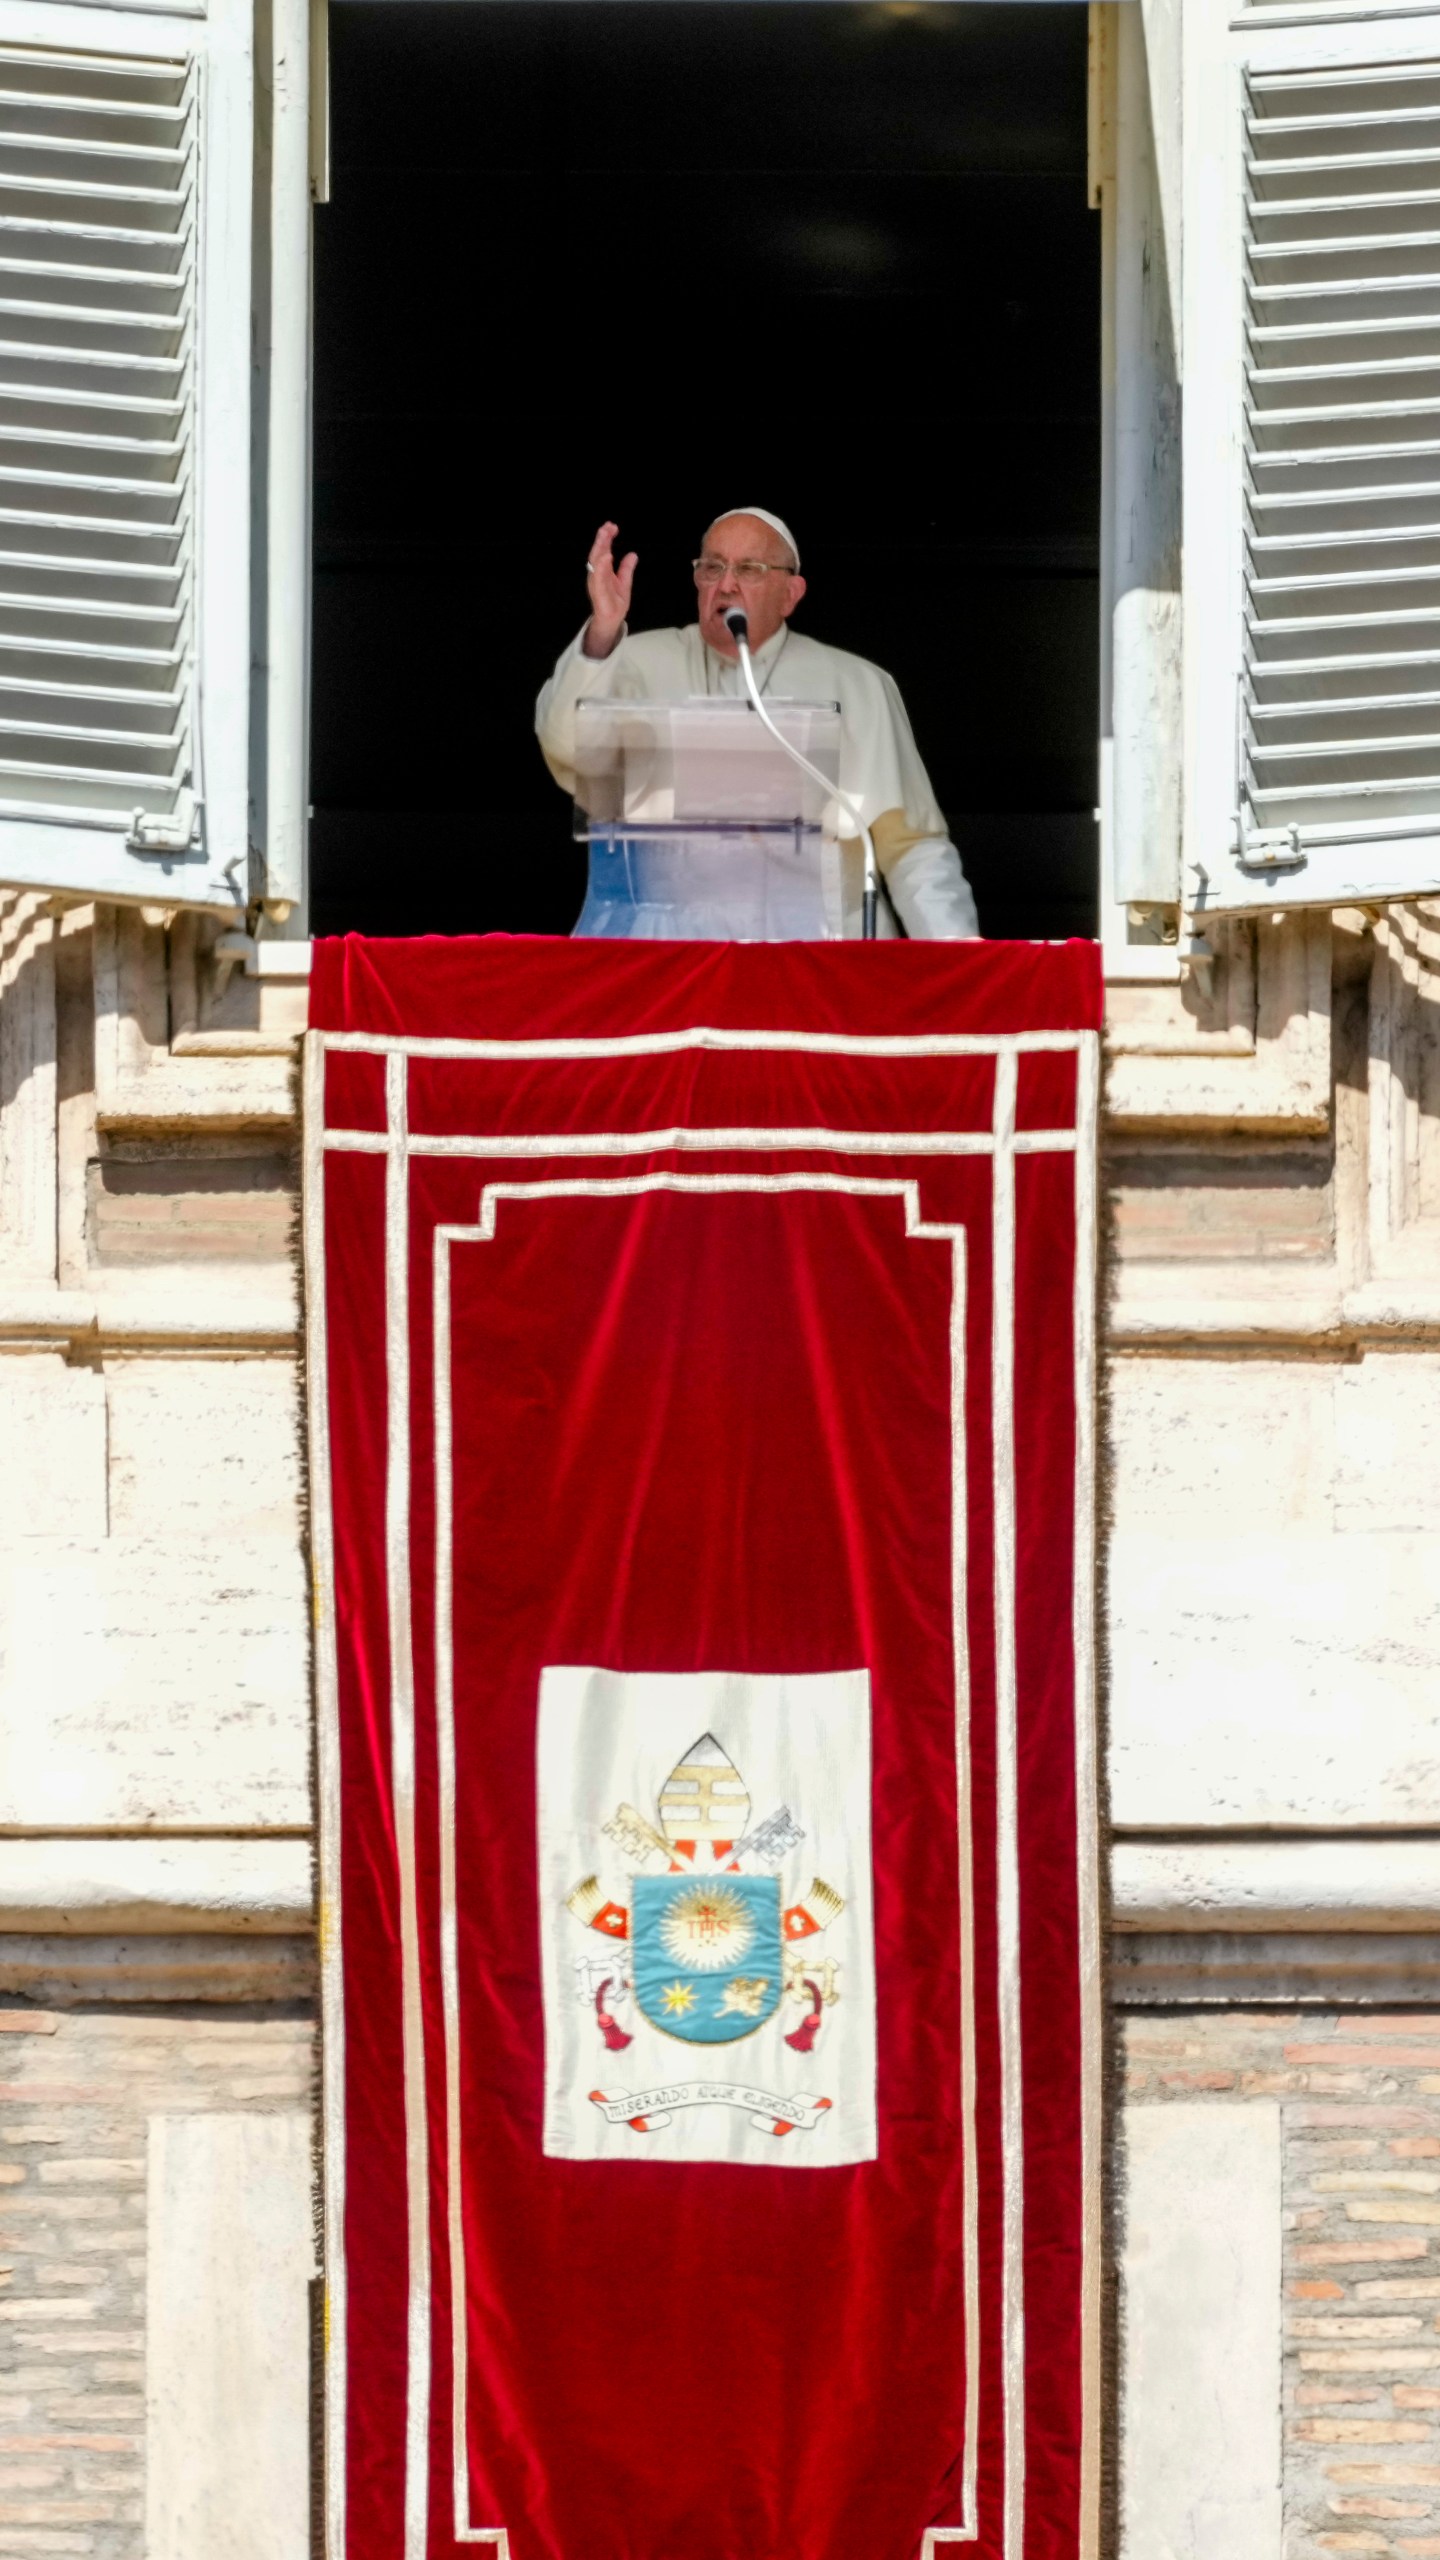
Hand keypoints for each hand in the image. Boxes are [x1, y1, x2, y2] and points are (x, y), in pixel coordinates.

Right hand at [582, 521, 635, 658]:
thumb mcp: (624, 582)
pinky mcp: (599, 594)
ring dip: (600, 549)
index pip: (603, 550)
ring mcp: (597, 584)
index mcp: (602, 570)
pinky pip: (600, 579)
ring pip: (596, 563)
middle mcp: (597, 575)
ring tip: (605, 536)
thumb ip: (626, 568)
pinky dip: (601, 567)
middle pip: (597, 553)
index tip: (612, 526)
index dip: (606, 538)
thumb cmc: (615, 602)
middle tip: (607, 526)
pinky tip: (606, 557)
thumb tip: (633, 554)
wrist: (612, 621)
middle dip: (601, 539)